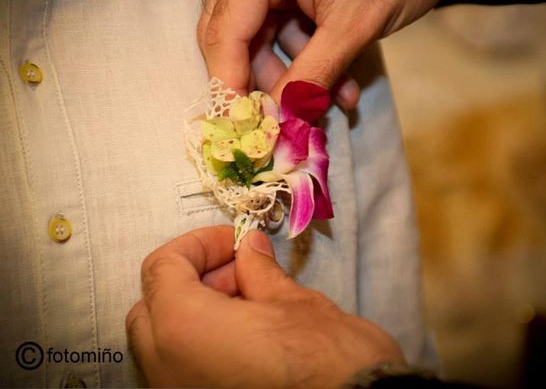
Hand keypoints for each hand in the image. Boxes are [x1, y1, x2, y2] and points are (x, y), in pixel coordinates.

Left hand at [126, 227, 404, 387]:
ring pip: (163, 342)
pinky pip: (181, 369)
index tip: (236, 241)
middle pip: (152, 306)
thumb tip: (248, 247)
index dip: (199, 244)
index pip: (163, 268)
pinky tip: (247, 338)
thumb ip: (258, 271)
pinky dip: (201, 344)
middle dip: (193, 279)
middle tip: (241, 272)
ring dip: (196, 312)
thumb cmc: (328, 358)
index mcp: (182, 329)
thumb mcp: (295, 303)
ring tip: (250, 305)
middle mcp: (166, 369)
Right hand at [198, 0, 492, 106]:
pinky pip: (281, 12)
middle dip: (261, 78)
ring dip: (291, 66)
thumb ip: (312, 76)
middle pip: (232, 27)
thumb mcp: (358, 23)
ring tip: (331, 100)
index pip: (224, 29)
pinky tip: (338, 75)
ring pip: (257, 24)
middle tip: (283, 118)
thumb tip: (280, 125)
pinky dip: (305, 45)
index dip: (229, 84)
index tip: (244, 130)